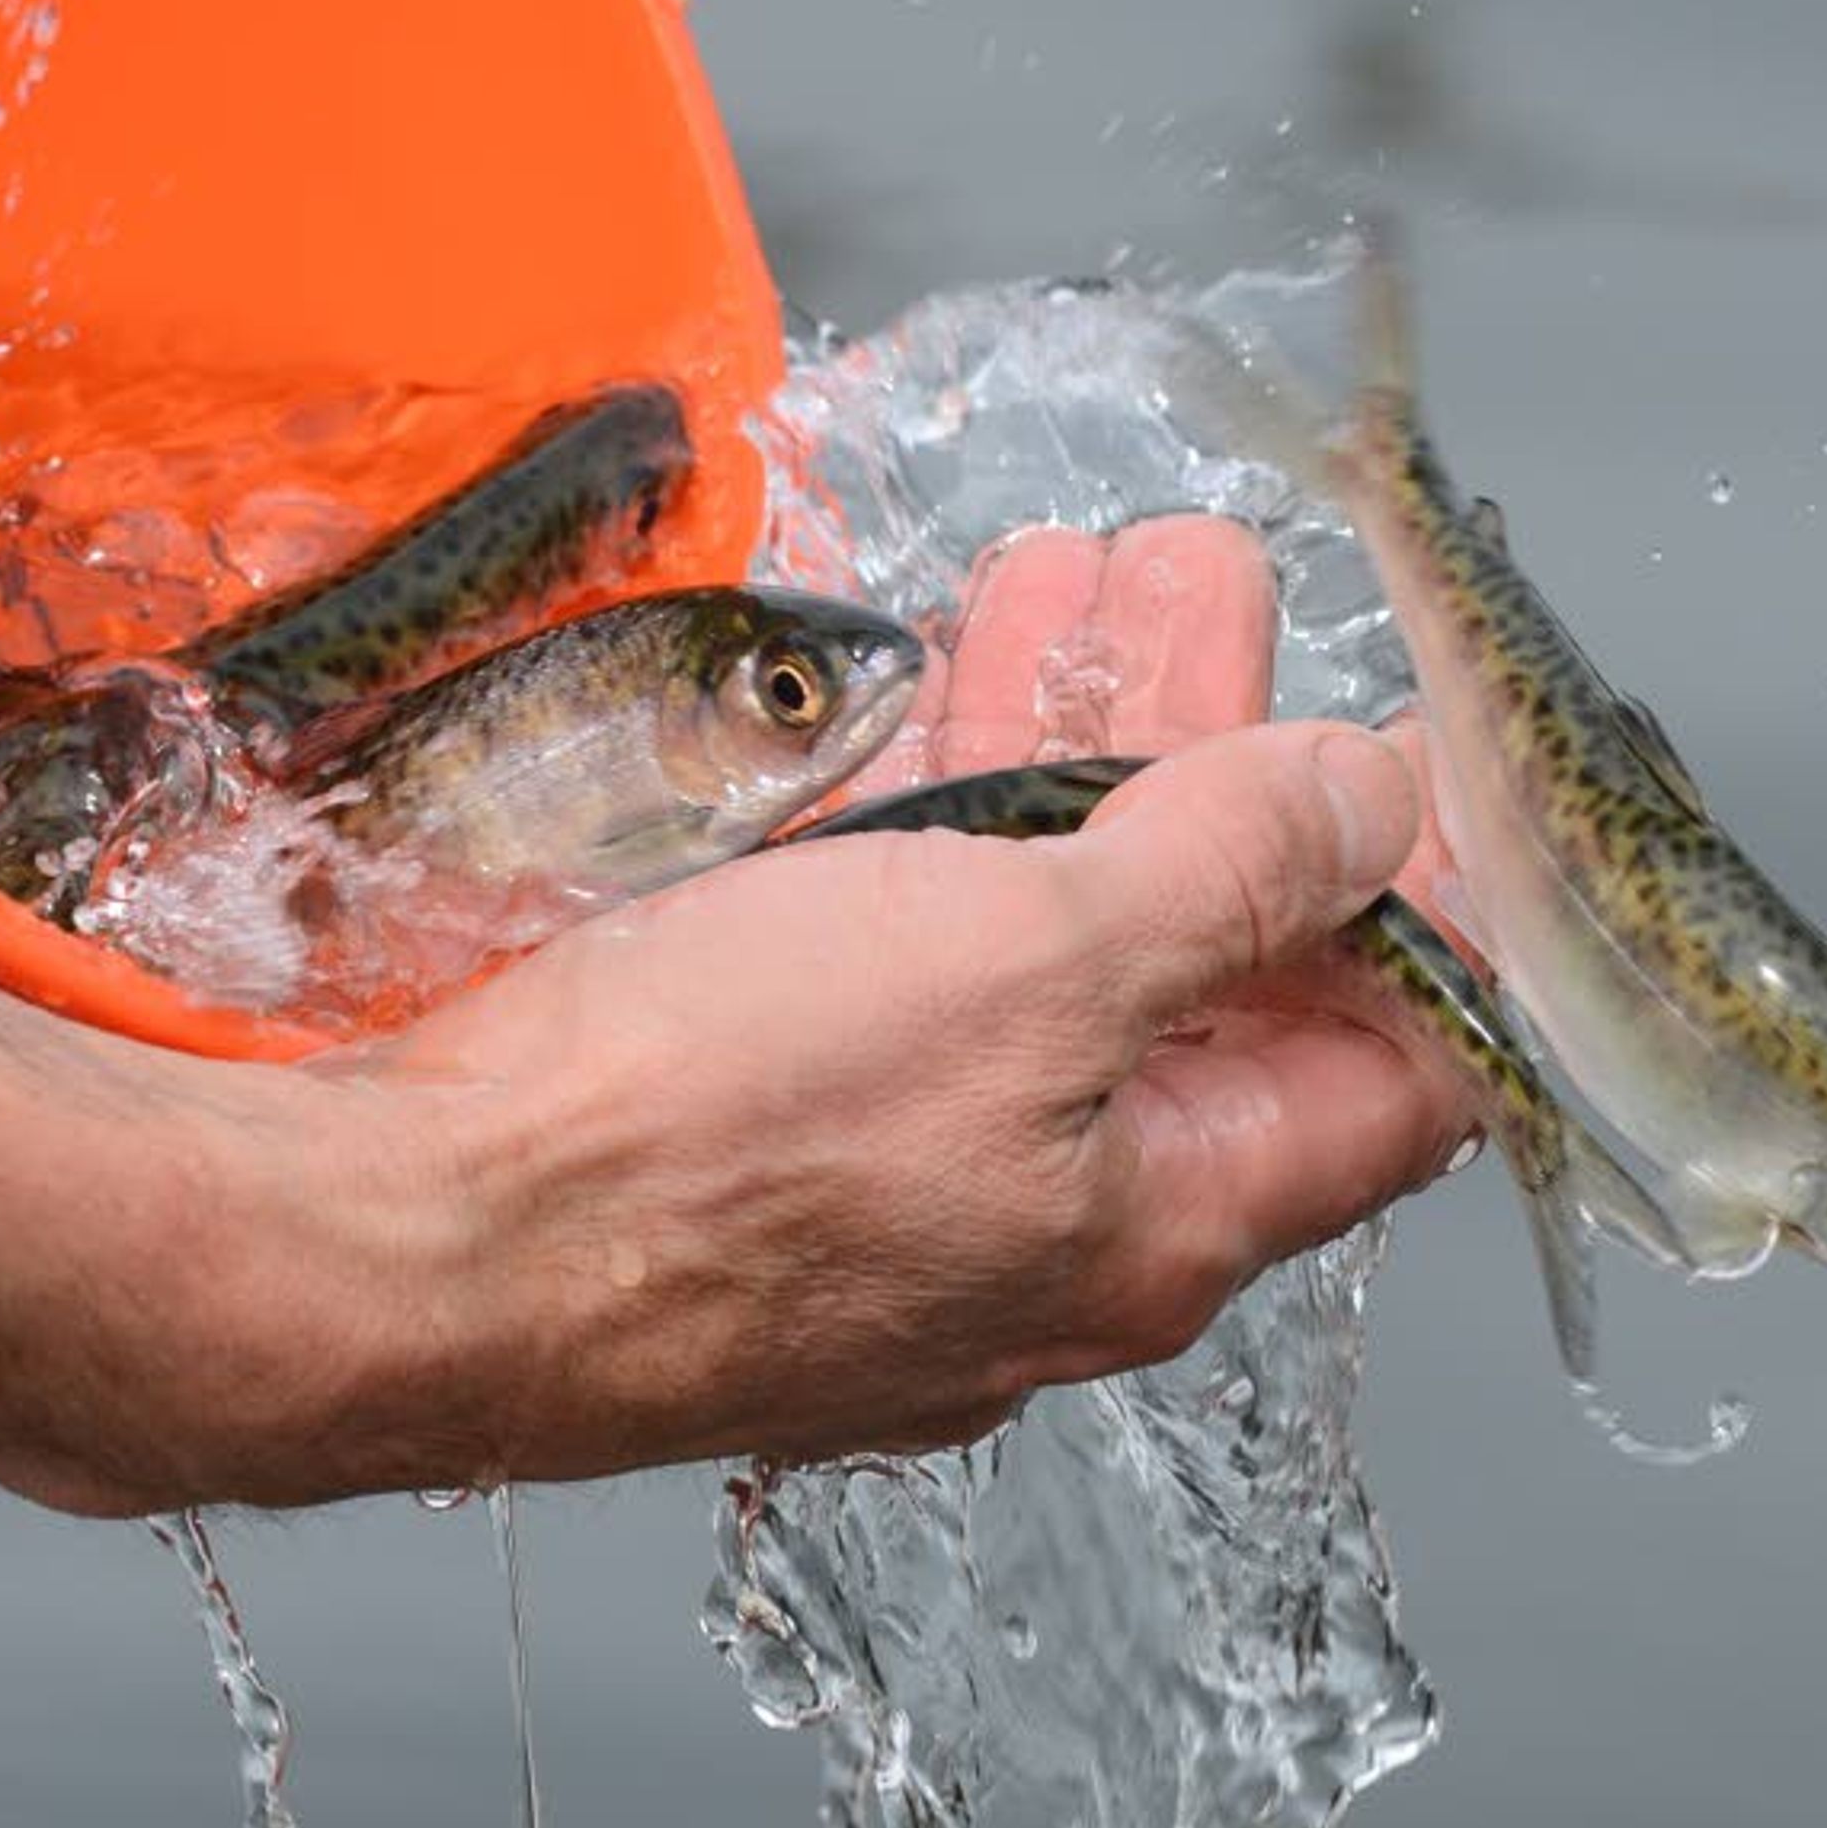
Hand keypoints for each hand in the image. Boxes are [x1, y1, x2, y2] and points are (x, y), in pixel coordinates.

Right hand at [0, 519, 1473, 1509]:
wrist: (397, 1243)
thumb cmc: (699, 1139)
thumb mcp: (1029, 962)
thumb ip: (1227, 871)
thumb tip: (1373, 802)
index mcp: (1155, 1226)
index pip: (1386, 1075)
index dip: (1429, 901)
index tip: (1408, 751)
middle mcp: (1033, 1242)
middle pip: (1183, 980)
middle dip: (1202, 765)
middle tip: (1194, 592)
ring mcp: (880, 1202)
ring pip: (1013, 959)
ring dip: (1048, 758)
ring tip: (1052, 583)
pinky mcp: (740, 1151)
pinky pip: (871, 972)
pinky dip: (906, 829)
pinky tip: (886, 700)